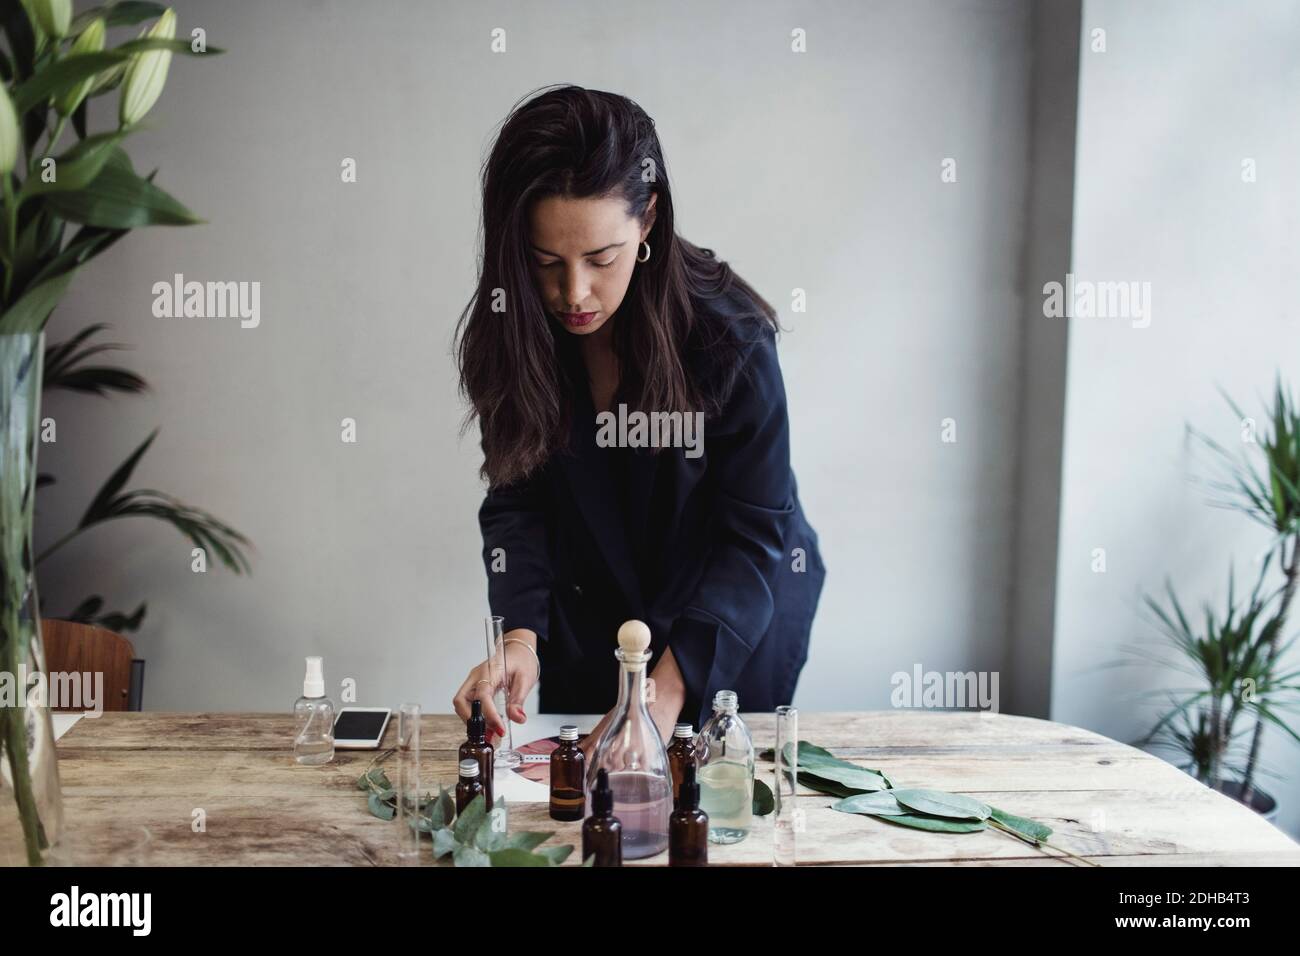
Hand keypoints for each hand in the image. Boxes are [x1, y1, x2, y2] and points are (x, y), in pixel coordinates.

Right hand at [452, 628, 538, 742]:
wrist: (518, 652)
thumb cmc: (521, 661)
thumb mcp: (525, 679)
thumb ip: (519, 699)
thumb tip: (517, 718)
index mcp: (490, 670)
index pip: (483, 695)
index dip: (489, 715)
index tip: (500, 729)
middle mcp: (477, 676)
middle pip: (461, 700)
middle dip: (471, 720)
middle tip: (488, 733)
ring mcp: (473, 681)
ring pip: (461, 704)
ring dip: (471, 720)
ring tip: (489, 732)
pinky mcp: (474, 687)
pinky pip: (467, 703)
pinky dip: (473, 716)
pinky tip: (486, 724)